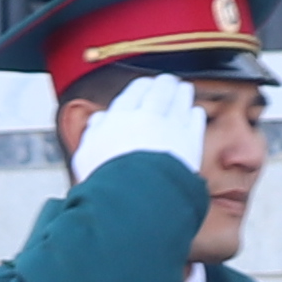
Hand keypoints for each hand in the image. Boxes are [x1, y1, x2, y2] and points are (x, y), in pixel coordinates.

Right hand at [70, 72, 205, 184]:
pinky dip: (195, 113)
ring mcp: (170, 128)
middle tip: (168, 81)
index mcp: (119, 117)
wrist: (134, 200)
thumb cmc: (107, 183)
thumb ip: (93, 133)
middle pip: (159, 91)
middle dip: (164, 84)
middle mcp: (146, 117)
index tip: (145, 86)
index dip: (141, 87)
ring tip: (184, 89)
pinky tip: (195, 112)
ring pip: (180, 100)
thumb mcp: (85, 156)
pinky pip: (195, 120)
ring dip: (182, 92)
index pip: (134, 92)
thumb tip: (99, 120)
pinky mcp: (190, 143)